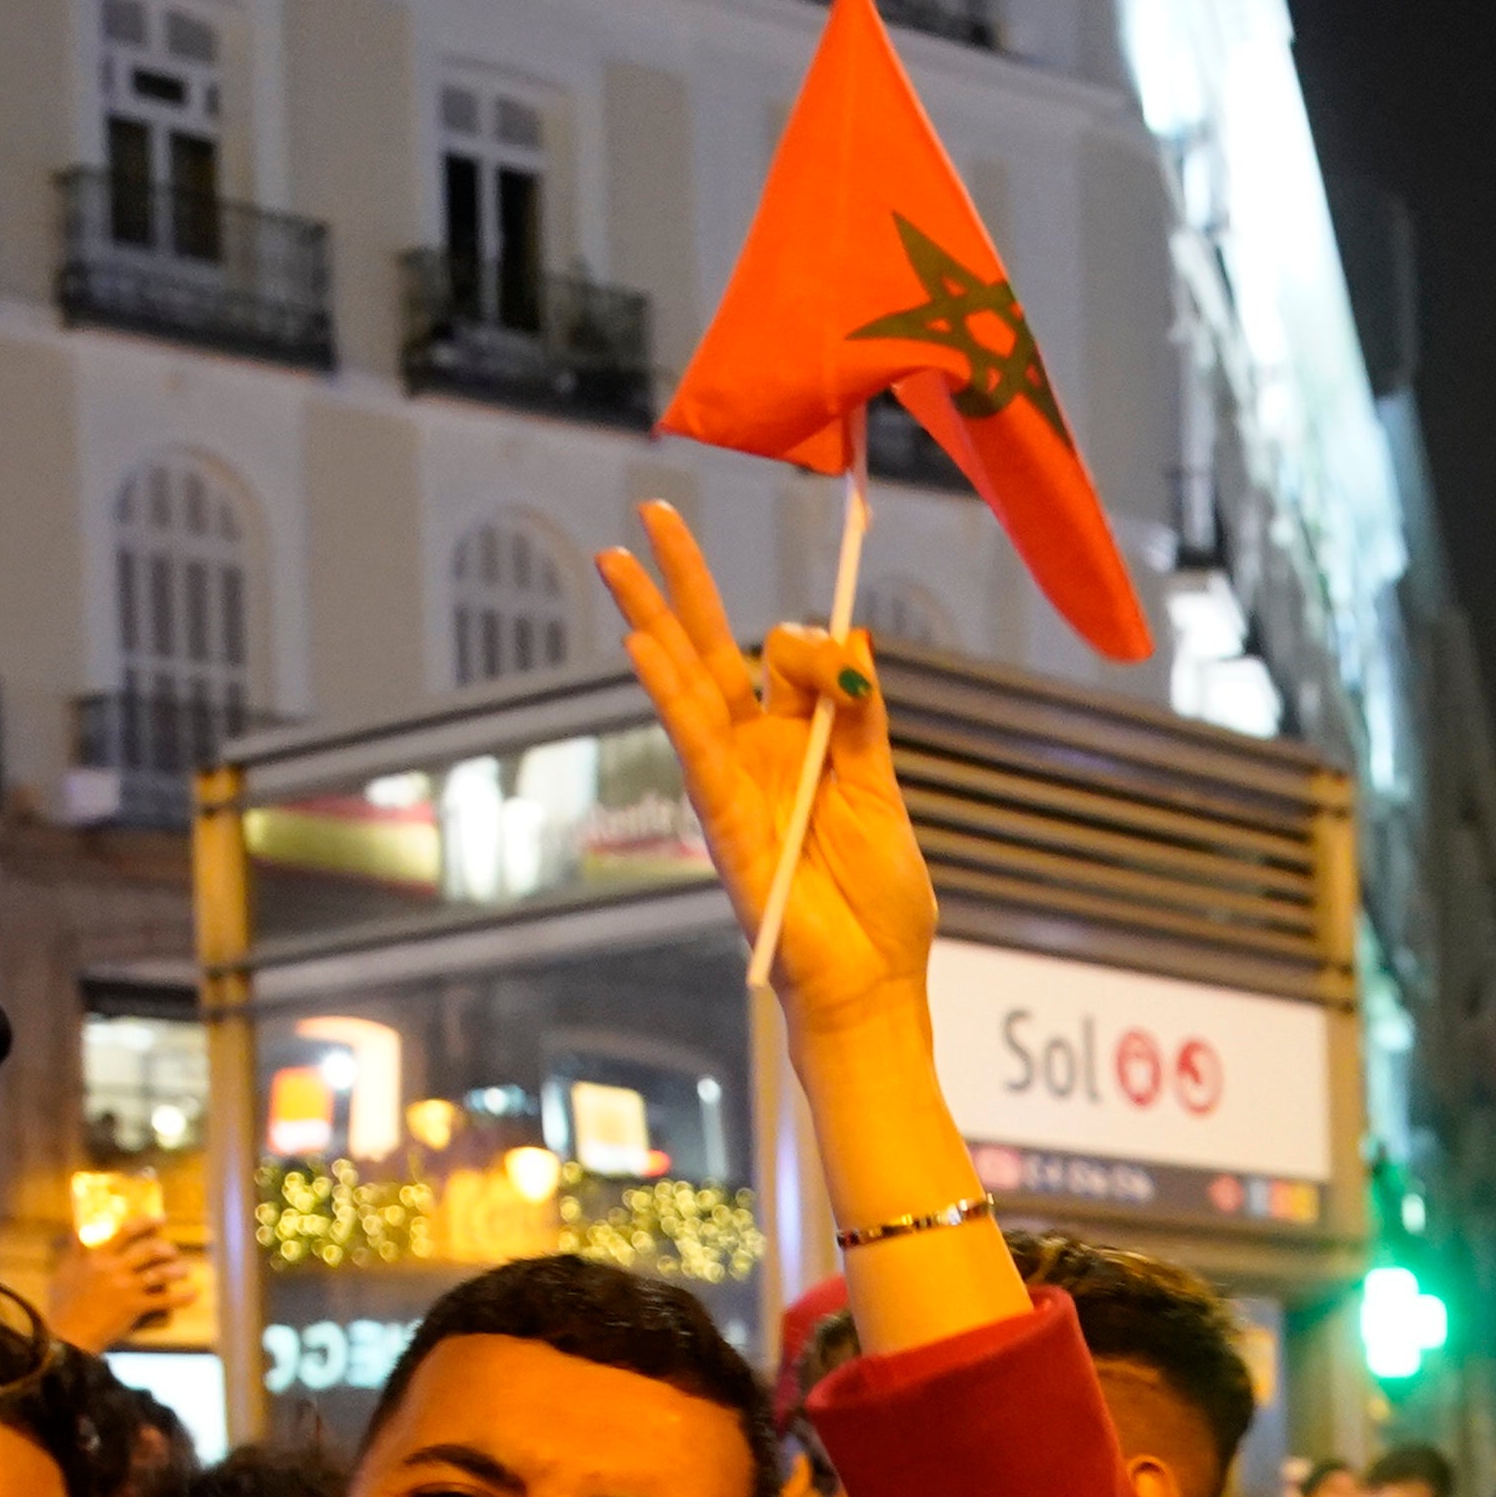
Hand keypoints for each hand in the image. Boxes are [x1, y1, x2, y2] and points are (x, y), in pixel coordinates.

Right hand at [43, 1219, 178, 1355]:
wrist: (68, 1334)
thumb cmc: (63, 1304)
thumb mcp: (64, 1271)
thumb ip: (75, 1250)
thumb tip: (77, 1230)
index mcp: (97, 1256)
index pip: (126, 1232)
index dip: (146, 1223)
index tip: (160, 1219)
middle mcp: (114, 1268)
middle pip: (149, 1250)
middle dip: (166, 1248)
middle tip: (173, 1250)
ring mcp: (126, 1288)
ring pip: (160, 1273)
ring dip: (177, 1270)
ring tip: (185, 1270)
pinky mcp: (134, 1307)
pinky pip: (164, 1300)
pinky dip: (181, 1297)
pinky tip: (193, 1294)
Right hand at [599, 498, 934, 1037]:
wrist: (872, 982)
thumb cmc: (879, 902)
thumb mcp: (881, 791)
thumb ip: (862, 717)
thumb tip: (852, 639)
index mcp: (797, 742)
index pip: (782, 654)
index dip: (813, 641)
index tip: (843, 664)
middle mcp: (755, 754)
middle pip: (709, 649)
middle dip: (681, 582)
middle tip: (650, 513)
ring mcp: (732, 785)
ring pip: (687, 685)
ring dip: (653, 619)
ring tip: (614, 558)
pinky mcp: (725, 823)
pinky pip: (695, 748)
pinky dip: (670, 697)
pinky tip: (642, 647)